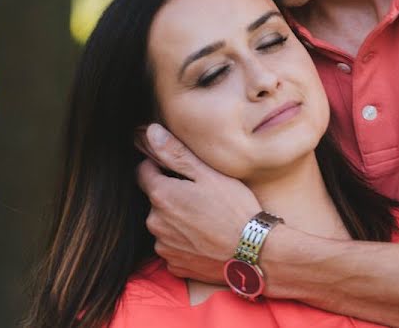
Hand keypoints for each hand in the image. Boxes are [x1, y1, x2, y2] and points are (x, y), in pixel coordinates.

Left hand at [136, 123, 260, 282]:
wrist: (254, 252)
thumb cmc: (234, 209)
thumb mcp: (208, 174)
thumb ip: (176, 153)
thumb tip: (150, 133)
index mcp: (161, 195)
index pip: (144, 172)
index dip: (160, 167)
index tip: (180, 170)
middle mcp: (155, 222)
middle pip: (156, 200)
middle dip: (172, 195)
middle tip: (201, 196)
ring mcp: (164, 246)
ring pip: (164, 225)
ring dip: (177, 220)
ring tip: (206, 218)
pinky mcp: (175, 265)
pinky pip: (173, 247)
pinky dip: (185, 242)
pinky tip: (205, 238)